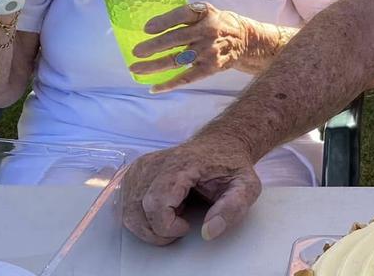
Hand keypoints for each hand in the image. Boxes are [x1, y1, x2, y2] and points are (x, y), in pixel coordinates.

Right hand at [121, 141, 261, 244]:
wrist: (221, 143)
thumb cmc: (232, 165)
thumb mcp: (246, 186)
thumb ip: (232, 208)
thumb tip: (209, 231)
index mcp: (181, 164)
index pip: (156, 203)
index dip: (166, 226)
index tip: (186, 227)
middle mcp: (156, 162)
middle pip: (137, 209)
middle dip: (156, 230)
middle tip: (180, 227)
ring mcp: (143, 165)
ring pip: (128, 209)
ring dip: (148, 223)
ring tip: (173, 215)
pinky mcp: (137, 170)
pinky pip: (127, 202)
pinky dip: (141, 214)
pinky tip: (163, 208)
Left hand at [130, 3, 274, 91]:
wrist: (245, 40)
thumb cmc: (217, 23)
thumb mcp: (205, 11)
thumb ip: (184, 15)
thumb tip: (152, 27)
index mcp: (205, 13)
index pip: (183, 15)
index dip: (164, 21)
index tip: (147, 29)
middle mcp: (207, 32)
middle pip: (176, 39)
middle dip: (154, 46)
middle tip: (136, 52)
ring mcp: (208, 52)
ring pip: (178, 60)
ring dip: (155, 65)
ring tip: (136, 69)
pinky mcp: (210, 68)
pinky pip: (187, 78)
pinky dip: (170, 84)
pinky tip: (154, 88)